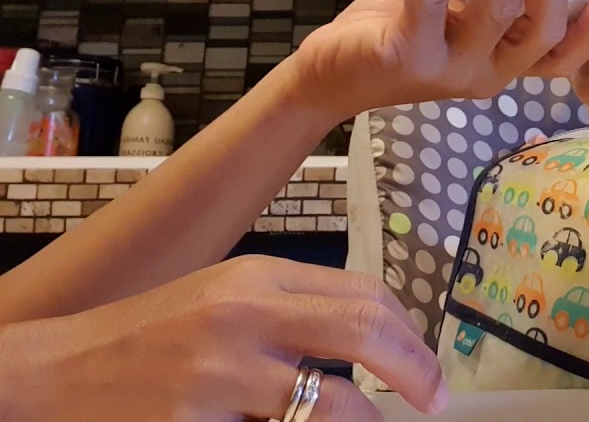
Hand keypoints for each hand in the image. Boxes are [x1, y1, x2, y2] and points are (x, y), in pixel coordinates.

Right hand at [0, 256, 444, 421]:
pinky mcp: (195, 421)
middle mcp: (244, 313)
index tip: (429, 363)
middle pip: (363, 332)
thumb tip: (373, 337)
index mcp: (258, 276)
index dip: (411, 333)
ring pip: (330, 401)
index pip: (364, 295)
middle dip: (415, 370)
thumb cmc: (150, 336)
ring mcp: (219, 370)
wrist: (58, 371)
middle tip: (437, 399)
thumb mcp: (225, 298)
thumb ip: (294, 309)